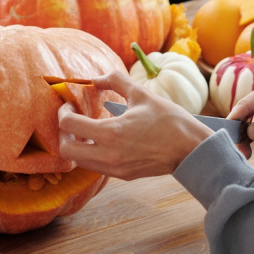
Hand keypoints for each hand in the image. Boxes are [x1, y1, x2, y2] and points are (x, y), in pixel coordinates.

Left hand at [58, 69, 210, 178]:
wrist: (191, 149)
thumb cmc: (169, 120)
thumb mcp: (141, 94)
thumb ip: (115, 81)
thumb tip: (95, 78)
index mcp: (111, 133)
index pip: (69, 126)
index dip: (63, 112)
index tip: (69, 104)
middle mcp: (108, 155)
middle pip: (66, 151)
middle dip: (63, 134)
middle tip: (71, 119)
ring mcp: (115, 169)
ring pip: (79, 162)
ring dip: (76, 145)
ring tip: (85, 129)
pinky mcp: (122, 175)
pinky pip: (94, 167)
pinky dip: (90, 154)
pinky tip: (100, 140)